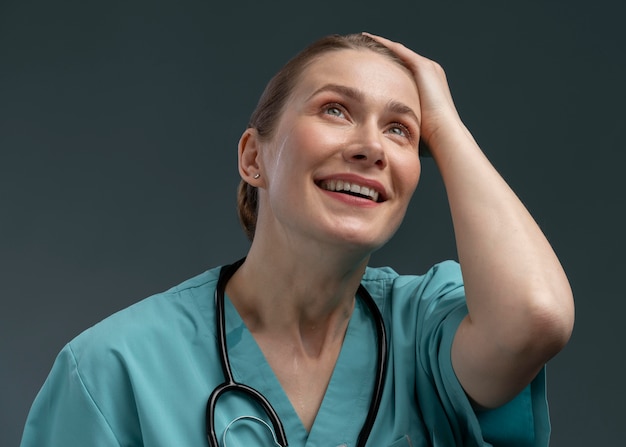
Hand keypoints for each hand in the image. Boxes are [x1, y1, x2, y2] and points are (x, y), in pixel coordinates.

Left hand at [362, 33, 464, 154]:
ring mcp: (428, 68)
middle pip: (401, 57)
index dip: (387, 66)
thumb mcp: (413, 123)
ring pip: (399, 51)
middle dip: (383, 52)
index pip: (404, 69)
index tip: (372, 64)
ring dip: (381, 44)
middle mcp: (430, 72)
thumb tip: (387, 131)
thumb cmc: (429, 136)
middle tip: (364, 46)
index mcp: (429, 84)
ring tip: (364, 38)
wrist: (443, 133)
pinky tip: (369, 39)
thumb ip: (402, 120)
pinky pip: (398, 50)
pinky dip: (383, 44)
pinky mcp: (423, 67)